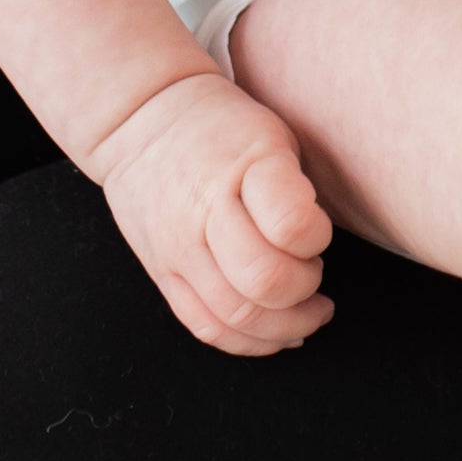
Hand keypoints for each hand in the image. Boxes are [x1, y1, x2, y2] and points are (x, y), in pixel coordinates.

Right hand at [90, 71, 334, 354]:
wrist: (141, 118)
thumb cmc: (222, 125)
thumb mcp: (270, 133)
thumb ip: (294, 187)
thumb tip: (319, 245)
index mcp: (241, 167)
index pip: (290, 224)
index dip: (317, 237)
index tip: (320, 231)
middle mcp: (204, 213)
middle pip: (262, 281)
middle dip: (303, 289)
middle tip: (317, 274)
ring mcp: (178, 249)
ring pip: (234, 316)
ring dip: (283, 327)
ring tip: (308, 314)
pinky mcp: (162, 273)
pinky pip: (203, 326)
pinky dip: (245, 341)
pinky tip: (274, 334)